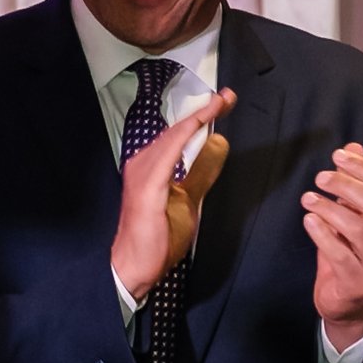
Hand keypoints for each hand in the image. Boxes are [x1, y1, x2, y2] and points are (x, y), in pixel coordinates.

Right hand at [109, 89, 233, 304]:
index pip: (178, 136)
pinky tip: (199, 124)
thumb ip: (199, 174)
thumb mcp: (187, 200)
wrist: (135, 265)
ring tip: (218, 104)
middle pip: (176, 131)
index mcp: (151, 167)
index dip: (201, 116)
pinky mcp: (148, 187)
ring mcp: (143, 174)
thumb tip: (216, 147)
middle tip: (227, 97)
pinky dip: (185, 136)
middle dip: (203, 112)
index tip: (223, 102)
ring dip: (197, 119)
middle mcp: (143, 164)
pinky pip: (169, 154)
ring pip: (173, 137)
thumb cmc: (157, 237)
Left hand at [302, 142, 362, 350]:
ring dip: (329, 209)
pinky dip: (322, 234)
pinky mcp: (359, 281)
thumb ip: (354, 183)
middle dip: (347, 185)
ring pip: (358, 228)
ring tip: (307, 199)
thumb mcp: (350, 214)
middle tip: (320, 177)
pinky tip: (309, 221)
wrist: (346, 299)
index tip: (338, 155)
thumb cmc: (348, 250)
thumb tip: (353, 147)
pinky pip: (341, 254)